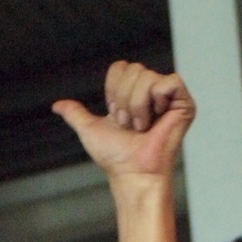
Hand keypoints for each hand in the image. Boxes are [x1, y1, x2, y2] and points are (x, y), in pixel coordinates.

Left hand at [52, 61, 194, 181]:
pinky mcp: (185, 103)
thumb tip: (57, 106)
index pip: (120, 67)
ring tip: (141, 126)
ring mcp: (170, 96)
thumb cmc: (116, 157)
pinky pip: (167, 82)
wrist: (132, 173)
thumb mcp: (90, 130)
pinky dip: (155, 102)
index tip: (117, 117)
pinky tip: (156, 120)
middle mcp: (153, 91)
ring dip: (137, 106)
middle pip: (133, 68)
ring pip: (147, 76)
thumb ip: (76, 114)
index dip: (113, 91)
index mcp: (135, 92)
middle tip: (129, 124)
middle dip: (124, 100)